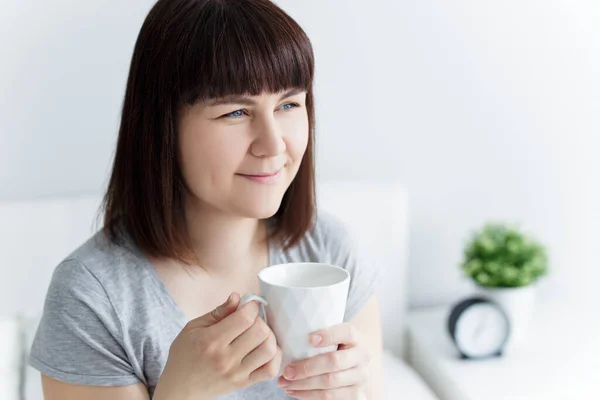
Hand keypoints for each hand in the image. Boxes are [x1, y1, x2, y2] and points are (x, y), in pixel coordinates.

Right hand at [154, 293, 281, 399]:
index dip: (251, 306)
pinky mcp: (244, 383)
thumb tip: (238, 297)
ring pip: (269, 349)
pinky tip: (264, 349)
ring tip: (258, 334)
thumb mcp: (193, 328)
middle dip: (260, 319)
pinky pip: (270, 370)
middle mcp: (225, 358)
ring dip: (268, 336)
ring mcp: (237, 373)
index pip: (245, 318)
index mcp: (211, 341)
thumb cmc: (184, 356)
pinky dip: (274, 357)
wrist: (180, 389)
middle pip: (260, 331)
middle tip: (252, 320)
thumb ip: (218, 312)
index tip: (249, 305)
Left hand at [277, 323, 370, 398]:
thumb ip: (317, 336)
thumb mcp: (334, 339)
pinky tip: (294, 391)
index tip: (310, 339)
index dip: (329, 335)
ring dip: (303, 384)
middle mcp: (362, 357)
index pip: (346, 332)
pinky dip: (308, 395)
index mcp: (356, 338)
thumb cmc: (335, 350)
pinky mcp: (356, 396)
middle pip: (334, 362)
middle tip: (286, 371)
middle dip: (306, 368)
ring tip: (284, 383)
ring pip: (329, 382)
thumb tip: (286, 332)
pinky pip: (329, 397)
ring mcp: (361, 378)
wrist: (356, 370)